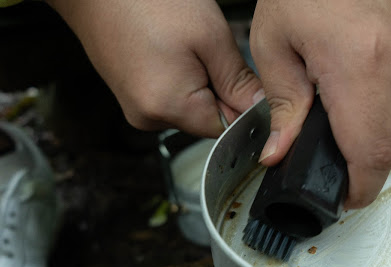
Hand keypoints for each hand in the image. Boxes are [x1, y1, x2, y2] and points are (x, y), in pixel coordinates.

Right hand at [45, 0, 263, 136]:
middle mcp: (149, 118)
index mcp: (169, 108)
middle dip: (218, 90)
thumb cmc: (148, 0)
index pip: (226, 130)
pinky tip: (171, 50)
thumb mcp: (209, 37)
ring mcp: (136, 108)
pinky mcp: (131, 96)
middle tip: (207, 50)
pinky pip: (170, 96)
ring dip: (199, 82)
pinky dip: (180, 78)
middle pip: (206, 120)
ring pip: (189, 107)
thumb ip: (238, 82)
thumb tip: (260, 110)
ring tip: (183, 46)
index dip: (240, 104)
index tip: (239, 74)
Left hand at [250, 0, 390, 207]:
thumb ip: (282, 106)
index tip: (346, 198)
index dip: (360, 188)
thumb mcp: (275, 43)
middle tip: (338, 164)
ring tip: (350, 125)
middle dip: (367, 166)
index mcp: (359, 67)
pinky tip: (370, 96)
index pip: (372, 155)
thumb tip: (280, 153)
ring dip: (382, 137)